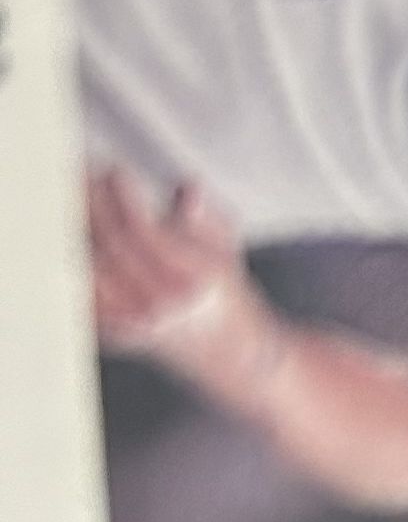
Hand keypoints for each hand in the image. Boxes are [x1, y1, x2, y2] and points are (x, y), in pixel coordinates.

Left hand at [86, 170, 281, 394]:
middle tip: (82, 173)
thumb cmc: (220, 290)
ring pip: (87, 265)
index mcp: (192, 282)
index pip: (143, 231)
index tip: (116, 171)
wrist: (222, 349)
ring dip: (73, 226)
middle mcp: (160, 305)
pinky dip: (67, 259)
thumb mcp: (227, 251)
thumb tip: (188, 189)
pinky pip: (78, 288)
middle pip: (110, 244)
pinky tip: (66, 232)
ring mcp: (131, 321)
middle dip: (92, 204)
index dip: (124, 197)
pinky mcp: (109, 331)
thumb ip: (207, 219)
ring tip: (69, 197)